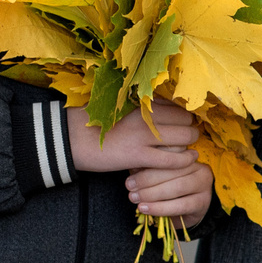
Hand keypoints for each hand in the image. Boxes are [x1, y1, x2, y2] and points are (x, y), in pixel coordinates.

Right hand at [68, 99, 199, 174]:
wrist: (71, 138)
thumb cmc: (91, 121)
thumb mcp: (117, 106)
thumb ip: (138, 106)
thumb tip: (157, 105)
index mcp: (139, 101)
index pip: (174, 104)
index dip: (183, 113)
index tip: (184, 120)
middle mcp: (144, 116)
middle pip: (184, 119)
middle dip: (190, 127)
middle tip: (189, 134)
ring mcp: (142, 136)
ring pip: (182, 137)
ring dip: (189, 143)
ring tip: (189, 147)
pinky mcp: (138, 156)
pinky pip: (171, 159)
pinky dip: (183, 160)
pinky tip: (188, 160)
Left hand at [125, 155, 212, 225]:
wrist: (185, 211)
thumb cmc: (167, 188)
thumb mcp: (157, 175)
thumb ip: (147, 168)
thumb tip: (132, 166)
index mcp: (188, 155)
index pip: (169, 154)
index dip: (149, 162)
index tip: (130, 171)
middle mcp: (200, 167)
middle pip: (172, 170)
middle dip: (147, 179)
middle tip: (129, 187)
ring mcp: (204, 185)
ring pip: (177, 187)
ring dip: (153, 194)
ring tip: (135, 198)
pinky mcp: (203, 202)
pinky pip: (181, 205)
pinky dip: (160, 208)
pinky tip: (145, 208)